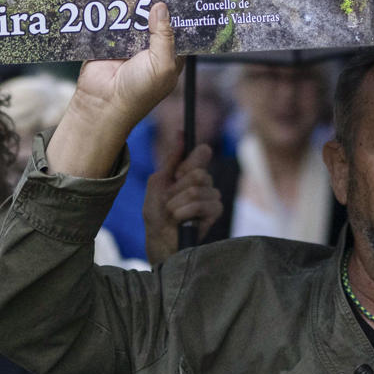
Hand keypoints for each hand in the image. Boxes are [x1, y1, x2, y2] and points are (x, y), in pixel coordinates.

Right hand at [49, 3, 179, 177]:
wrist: (102, 104)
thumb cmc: (139, 91)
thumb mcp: (162, 65)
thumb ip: (164, 36)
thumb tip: (161, 7)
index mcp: (170, 54)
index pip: (178, 28)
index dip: (179, 11)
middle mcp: (150, 47)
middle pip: (154, 18)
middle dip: (153, 2)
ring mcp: (128, 44)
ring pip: (133, 17)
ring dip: (132, 4)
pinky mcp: (108, 42)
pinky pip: (111, 22)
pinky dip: (111, 12)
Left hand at [143, 144, 217, 266]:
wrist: (158, 241)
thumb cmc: (157, 214)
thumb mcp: (158, 183)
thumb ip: (171, 160)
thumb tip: (180, 133)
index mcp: (191, 172)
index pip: (202, 152)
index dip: (190, 159)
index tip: (177, 172)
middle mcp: (205, 182)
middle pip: (198, 172)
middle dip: (177, 188)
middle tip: (169, 201)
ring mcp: (212, 197)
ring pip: (197, 188)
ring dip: (176, 203)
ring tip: (172, 214)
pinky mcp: (215, 212)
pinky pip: (200, 203)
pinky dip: (183, 212)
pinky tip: (179, 220)